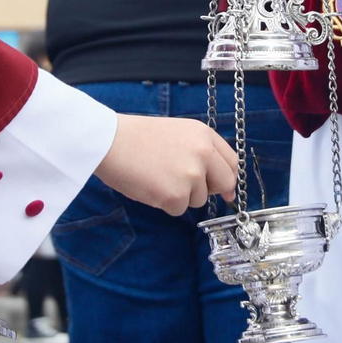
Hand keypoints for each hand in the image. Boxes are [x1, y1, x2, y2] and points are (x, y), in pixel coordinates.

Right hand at [95, 115, 237, 215]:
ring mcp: (191, 175)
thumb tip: (223, 184)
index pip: (231, 162)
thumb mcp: (178, 133)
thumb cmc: (138, 137)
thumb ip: (201, 152)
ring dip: (181, 195)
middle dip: (210, 190)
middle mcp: (203, 154)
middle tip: (188, 188)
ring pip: (198, 199)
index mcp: (204, 135)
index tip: (224, 187)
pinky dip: (164, 203)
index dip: (227, 177)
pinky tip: (150, 185)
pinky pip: (178, 209)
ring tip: (157, 176)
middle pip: (225, 183)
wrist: (110, 141)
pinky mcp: (175, 195)